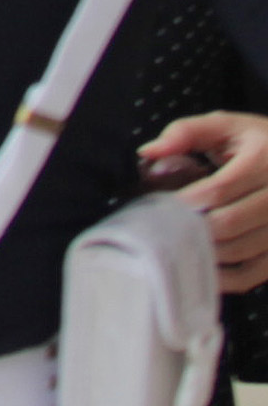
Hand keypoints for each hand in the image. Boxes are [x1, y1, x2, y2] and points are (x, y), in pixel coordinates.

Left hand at [144, 112, 267, 289]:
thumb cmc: (257, 142)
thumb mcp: (226, 126)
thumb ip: (185, 132)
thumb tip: (148, 151)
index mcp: (264, 161)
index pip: (219, 190)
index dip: (185, 202)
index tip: (159, 206)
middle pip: (228, 224)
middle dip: (191, 228)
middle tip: (162, 229)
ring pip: (241, 251)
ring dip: (205, 253)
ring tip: (176, 246)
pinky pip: (255, 273)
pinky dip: (227, 278)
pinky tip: (202, 271)